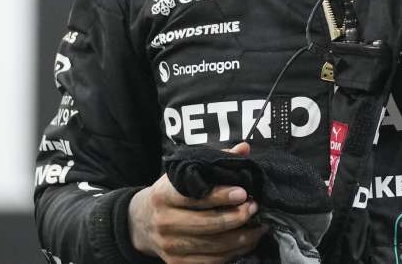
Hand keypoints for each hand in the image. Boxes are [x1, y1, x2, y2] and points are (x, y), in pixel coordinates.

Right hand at [129, 142, 267, 262]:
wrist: (141, 222)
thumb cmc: (170, 194)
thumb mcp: (183, 173)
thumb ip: (213, 161)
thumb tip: (244, 148)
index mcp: (163, 196)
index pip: (194, 197)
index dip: (220, 196)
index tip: (243, 192)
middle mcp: (164, 222)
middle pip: (207, 224)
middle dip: (236, 217)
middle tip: (255, 207)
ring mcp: (169, 246)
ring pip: (213, 246)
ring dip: (242, 237)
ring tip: (260, 226)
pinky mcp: (177, 263)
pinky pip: (211, 262)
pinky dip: (234, 253)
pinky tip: (248, 242)